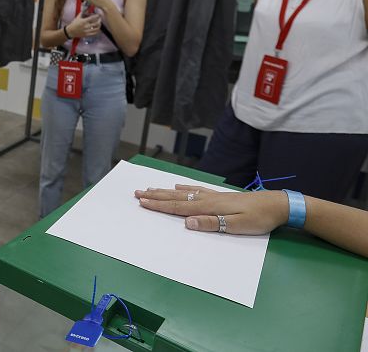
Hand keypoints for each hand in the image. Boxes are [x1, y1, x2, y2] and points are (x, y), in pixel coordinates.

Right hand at [65, 13, 101, 38]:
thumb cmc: (74, 24)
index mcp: (84, 21)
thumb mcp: (78, 17)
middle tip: (100, 18)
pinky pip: (94, 33)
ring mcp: (87, 31)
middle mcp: (86, 26)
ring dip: (99, 25)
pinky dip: (97, 31)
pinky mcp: (87, 35)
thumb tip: (87, 8)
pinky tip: (97, 28)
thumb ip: (83, 12)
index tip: (99, 14)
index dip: (97, 16)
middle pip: (96, 23)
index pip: (93, 18)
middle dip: (100, 20)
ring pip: (96, 29)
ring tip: (99, 23)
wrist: (71, 31)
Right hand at [134, 185, 288, 234]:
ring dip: (165, 192)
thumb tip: (187, 222)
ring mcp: (213, 196)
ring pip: (183, 193)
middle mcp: (207, 199)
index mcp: (209, 207)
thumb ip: (211, 224)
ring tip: (150, 189)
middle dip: (156, 196)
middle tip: (137, 193)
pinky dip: (184, 188)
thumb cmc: (259, 219)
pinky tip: (179, 187)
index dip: (159, 205)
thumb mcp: (236, 226)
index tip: (142, 202)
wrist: (277, 205)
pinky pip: (196, 190)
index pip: (178, 207)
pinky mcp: (220, 196)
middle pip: (176, 197)